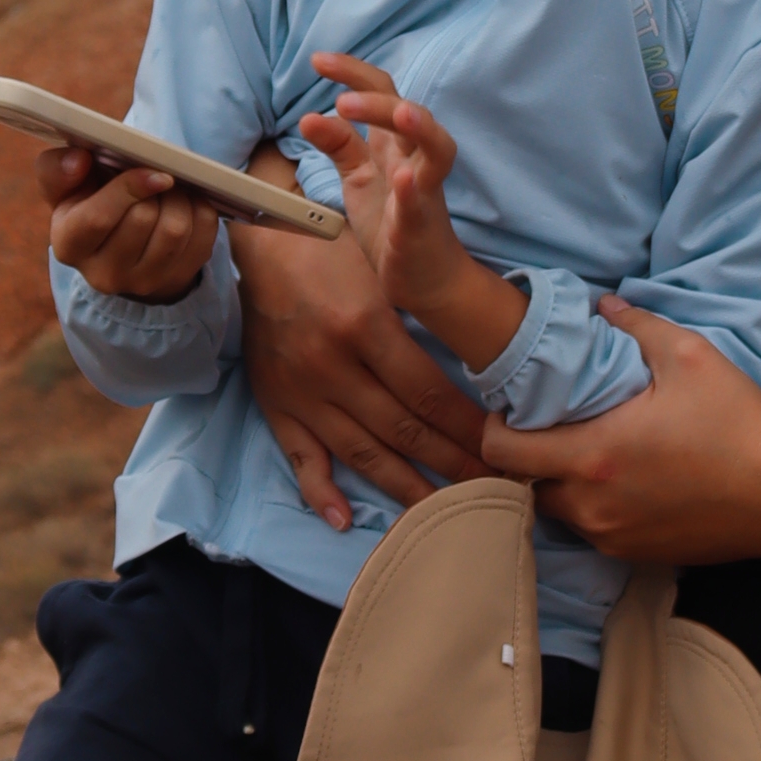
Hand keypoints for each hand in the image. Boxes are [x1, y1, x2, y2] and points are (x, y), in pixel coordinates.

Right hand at [40, 142, 217, 302]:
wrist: (118, 245)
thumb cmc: (88, 202)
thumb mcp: (64, 187)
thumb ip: (57, 168)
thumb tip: (79, 159)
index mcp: (70, 246)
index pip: (98, 218)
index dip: (129, 188)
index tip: (153, 170)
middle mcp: (103, 273)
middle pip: (144, 219)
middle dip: (156, 187)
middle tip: (156, 173)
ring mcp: (143, 281)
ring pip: (176, 229)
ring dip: (180, 198)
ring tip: (170, 187)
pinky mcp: (178, 277)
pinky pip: (203, 235)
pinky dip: (200, 209)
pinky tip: (185, 203)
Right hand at [232, 148, 488, 531]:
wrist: (260, 239)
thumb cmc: (332, 244)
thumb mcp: (382, 267)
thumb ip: (414, 314)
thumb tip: (468, 362)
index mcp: (365, 326)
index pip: (429, 393)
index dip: (467, 428)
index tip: (500, 450)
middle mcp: (333, 367)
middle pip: (403, 429)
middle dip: (452, 464)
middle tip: (491, 491)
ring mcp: (301, 391)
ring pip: (361, 452)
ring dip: (404, 487)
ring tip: (440, 517)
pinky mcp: (275, 403)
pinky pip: (300, 455)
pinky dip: (320, 492)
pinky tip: (344, 521)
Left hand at [298, 55, 527, 376]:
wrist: (424, 277)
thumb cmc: (392, 220)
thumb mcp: (358, 177)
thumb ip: (339, 145)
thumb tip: (310, 116)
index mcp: (395, 143)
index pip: (382, 92)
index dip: (353, 72)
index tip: (319, 60)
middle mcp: (414, 158)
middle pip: (408, 112)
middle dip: (378, 98)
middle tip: (342, 98)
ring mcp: (423, 191)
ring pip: (436, 149)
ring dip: (419, 128)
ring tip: (400, 113)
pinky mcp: (422, 226)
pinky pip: (422, 204)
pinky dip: (414, 190)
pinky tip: (403, 179)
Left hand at [479, 298, 760, 566]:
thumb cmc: (737, 423)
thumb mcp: (689, 356)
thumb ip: (636, 325)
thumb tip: (602, 304)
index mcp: (593, 455)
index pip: (503, 452)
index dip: (494, 427)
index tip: (511, 406)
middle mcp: (591, 506)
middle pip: (524, 485)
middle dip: (527, 455)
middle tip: (548, 423)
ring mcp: (612, 537)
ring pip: (557, 510)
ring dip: (559, 481)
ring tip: (585, 446)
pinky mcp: (636, 556)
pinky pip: (593, 529)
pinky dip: (593, 505)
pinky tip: (622, 476)